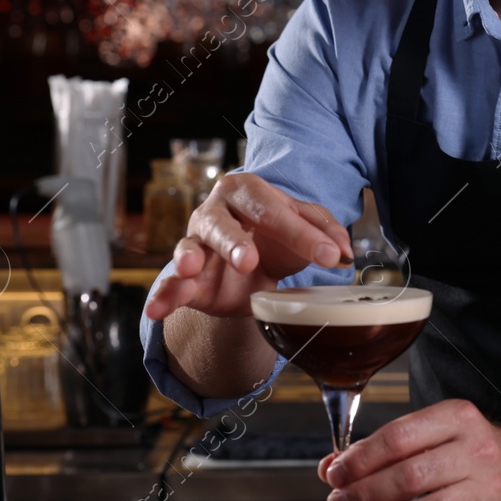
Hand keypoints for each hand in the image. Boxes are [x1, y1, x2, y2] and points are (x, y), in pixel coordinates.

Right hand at [145, 172, 352, 320]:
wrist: (248, 269)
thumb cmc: (275, 237)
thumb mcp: (303, 230)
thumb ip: (325, 233)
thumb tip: (344, 251)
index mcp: (248, 191)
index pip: (274, 210)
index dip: (303, 234)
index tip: (330, 257)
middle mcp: (215, 212)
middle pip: (223, 223)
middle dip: (235, 242)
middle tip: (248, 260)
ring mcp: (195, 243)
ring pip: (190, 247)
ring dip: (190, 257)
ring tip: (191, 266)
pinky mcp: (185, 278)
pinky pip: (170, 285)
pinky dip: (162, 296)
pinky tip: (156, 308)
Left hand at [317, 399, 500, 500]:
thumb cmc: (465, 449)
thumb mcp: (431, 431)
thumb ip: (382, 447)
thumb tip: (332, 467)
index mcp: (458, 418)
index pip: (399, 437)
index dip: (361, 459)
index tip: (336, 474)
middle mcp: (476, 450)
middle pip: (411, 475)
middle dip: (365, 494)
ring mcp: (487, 488)